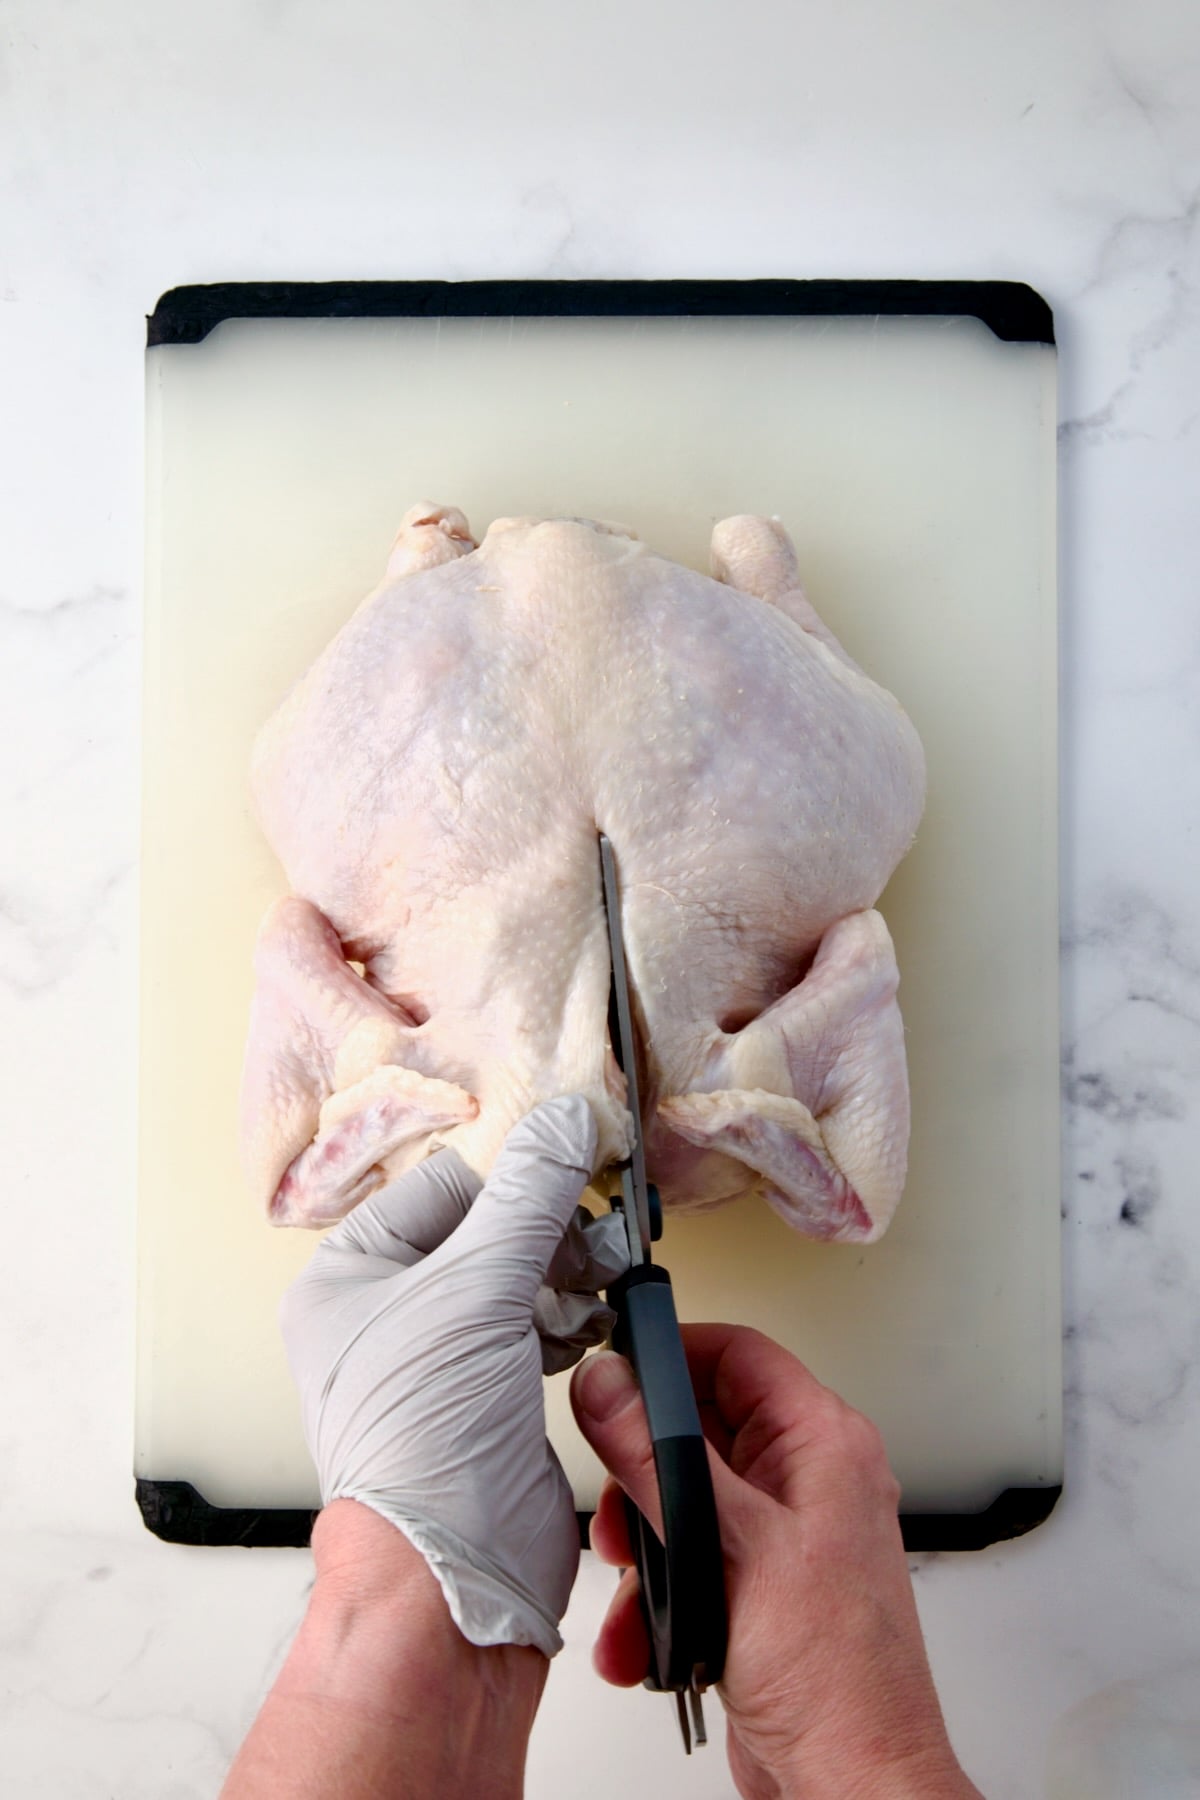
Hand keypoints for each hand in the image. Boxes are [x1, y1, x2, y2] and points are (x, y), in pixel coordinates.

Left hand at [281, 1094, 626, 1658]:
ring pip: (516, 1278)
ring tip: (598, 1283)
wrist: (453, 1577)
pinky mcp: (486, 1398)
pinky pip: (534, 1328)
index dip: (511, 1174)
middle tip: (598, 1228)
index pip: (440, 1186)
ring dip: (565, 1274)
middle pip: (484, 1230)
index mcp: (345, 1278)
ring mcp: (436, 1360)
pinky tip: (591, 1324)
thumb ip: (530, 1196)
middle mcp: (382, 1315)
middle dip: (547, 1229)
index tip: (580, 1160)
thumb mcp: (477, 1290)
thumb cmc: (427, 1438)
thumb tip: (570, 1118)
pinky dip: (568, 1319)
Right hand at [571, 1327, 981, 1799]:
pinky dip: (655, 1595)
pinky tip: (642, 1634)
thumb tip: (609, 1386)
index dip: (672, 1352)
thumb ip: (658, 1458)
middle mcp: (806, 1482)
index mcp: (823, 1445)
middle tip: (619, 1508)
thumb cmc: (836, 1678)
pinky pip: (687, 1561)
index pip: (738, 1354)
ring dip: (642, 1548)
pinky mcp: (754, 1589)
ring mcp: (780, 1538)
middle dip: (642, 1474)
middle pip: (697, 1430)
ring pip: (681, 1501)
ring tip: (632, 1585)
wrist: (851, 1781)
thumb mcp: (730, 1545)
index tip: (614, 1368)